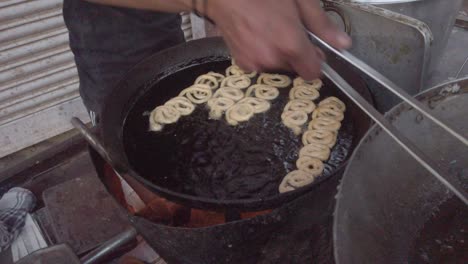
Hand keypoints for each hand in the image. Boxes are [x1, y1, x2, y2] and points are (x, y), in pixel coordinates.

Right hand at [206, 0, 350, 79]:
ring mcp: (255, 64)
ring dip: (278, 55)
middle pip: (296, 69)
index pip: (313, 73)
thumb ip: (321, 24)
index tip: (312, 49)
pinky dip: (263, 55)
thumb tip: (344, 44)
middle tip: (286, 31)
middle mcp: (273, 59)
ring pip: (278, 67)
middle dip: (296, 54)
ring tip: (269, 31)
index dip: (315, 61)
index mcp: (290, 44)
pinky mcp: (243, 64)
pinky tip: (257, 36)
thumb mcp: (298, 0)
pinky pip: (262, 65)